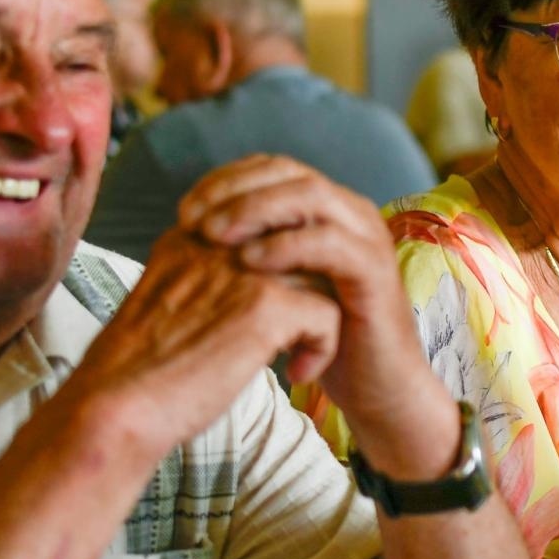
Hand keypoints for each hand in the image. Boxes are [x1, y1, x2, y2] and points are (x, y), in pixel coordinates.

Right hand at [47, 226, 342, 455]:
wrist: (114, 411)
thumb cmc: (136, 377)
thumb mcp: (164, 309)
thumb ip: (201, 286)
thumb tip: (242, 296)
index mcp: (189, 239)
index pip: (261, 230)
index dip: (281, 272)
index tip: (273, 318)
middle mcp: (216, 243)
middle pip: (294, 245)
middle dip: (307, 289)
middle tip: (299, 334)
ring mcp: (242, 270)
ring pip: (318, 274)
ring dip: (318, 319)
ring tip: (296, 357)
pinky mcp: (264, 306)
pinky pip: (328, 314)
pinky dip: (322, 348)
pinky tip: (298, 374)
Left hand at [179, 156, 456, 469]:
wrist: (374, 390)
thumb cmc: (315, 339)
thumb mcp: (274, 285)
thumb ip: (246, 249)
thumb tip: (189, 229)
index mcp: (325, 209)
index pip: (270, 168)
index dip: (224, 180)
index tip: (183, 212)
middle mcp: (350, 212)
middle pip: (287, 172)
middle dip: (233, 190)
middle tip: (191, 221)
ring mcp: (367, 237)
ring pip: (310, 195)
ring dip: (255, 210)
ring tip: (214, 237)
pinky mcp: (375, 271)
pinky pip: (329, 242)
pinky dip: (285, 246)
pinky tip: (249, 263)